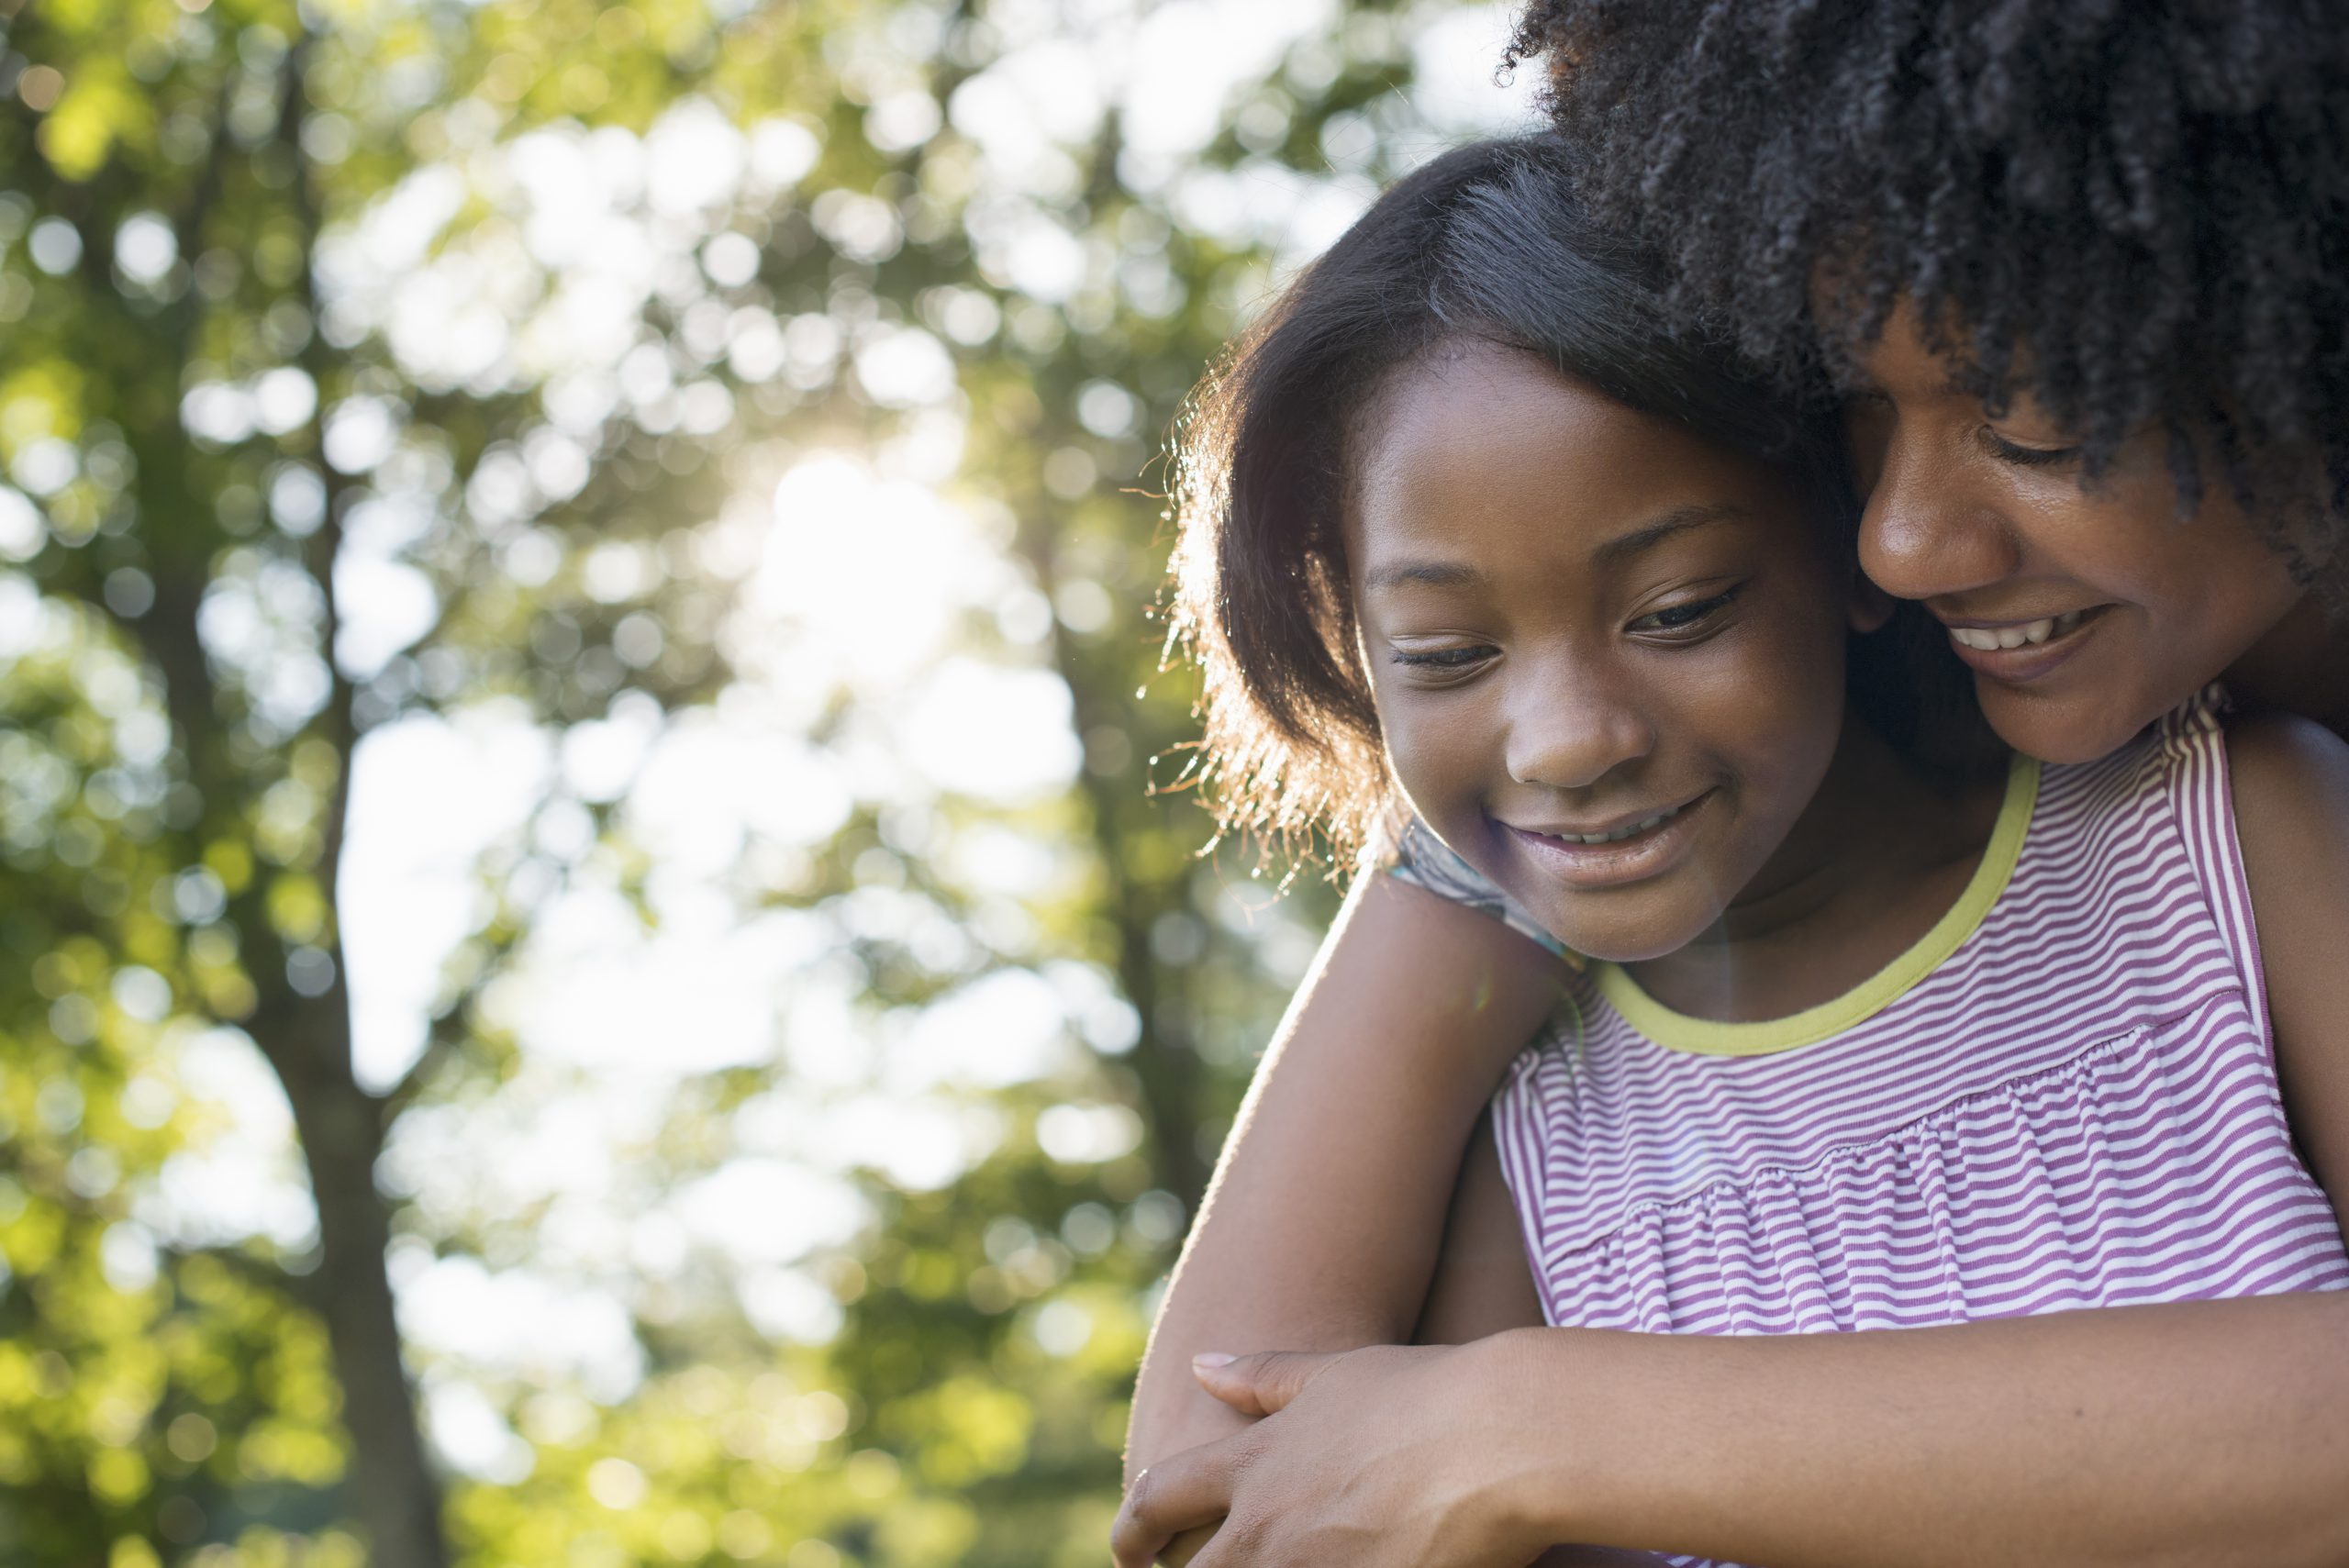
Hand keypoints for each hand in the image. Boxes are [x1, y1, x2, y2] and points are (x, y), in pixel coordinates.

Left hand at [1111, 1339, 1561, 1567]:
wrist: (1499, 1439)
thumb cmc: (1423, 1395)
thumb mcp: (1333, 1375)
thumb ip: (1262, 1376)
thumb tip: (1202, 1363)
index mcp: (1252, 1465)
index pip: (1158, 1499)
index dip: (1133, 1528)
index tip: (1128, 1550)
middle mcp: (1265, 1528)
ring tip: (1291, 1564)